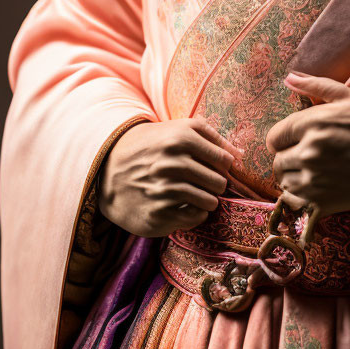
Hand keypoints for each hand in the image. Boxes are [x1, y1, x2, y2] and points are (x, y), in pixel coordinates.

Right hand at [97, 116, 243, 236]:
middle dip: (216, 184)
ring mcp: (164, 190)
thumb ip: (211, 137)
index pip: (224, 160)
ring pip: (210, 202)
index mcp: (180, 138)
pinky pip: (195, 218)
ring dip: (207, 200)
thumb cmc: (152, 147)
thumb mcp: (177, 130)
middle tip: (204, 183)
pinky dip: (195, 214)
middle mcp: (172, 163)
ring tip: (196, 194)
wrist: (108, 170)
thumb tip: (241, 153)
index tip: (215, 167)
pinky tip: (184, 206)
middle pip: (219, 182)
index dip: (224, 166)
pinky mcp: (158, 215)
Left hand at [265, 71, 349, 215]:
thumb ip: (314, 86)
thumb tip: (289, 78)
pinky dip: (301, 197)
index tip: (292, 142)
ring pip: (285, 182)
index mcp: (312, 122)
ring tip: (314, 172)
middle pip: (278, 161)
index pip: (275, 136)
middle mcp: (309, 151)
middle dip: (288, 158)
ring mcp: (315, 179)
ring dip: (295, 178)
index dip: (282, 139)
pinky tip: (317, 188)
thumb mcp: (347, 97)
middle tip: (306, 157)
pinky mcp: (324, 202)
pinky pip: (297, 202)